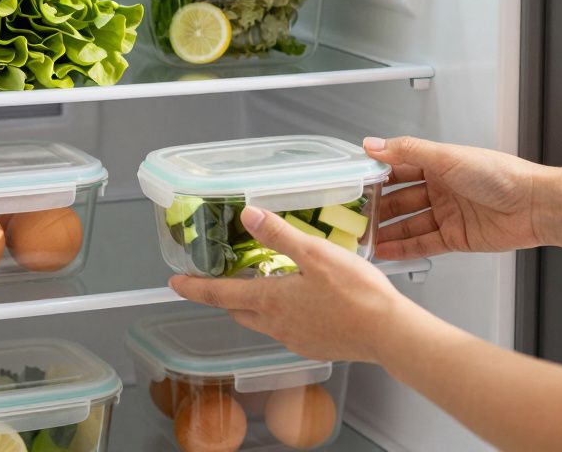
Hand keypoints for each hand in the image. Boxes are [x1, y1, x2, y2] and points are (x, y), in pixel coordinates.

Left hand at [169, 206, 409, 364]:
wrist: (388, 333)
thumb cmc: (355, 293)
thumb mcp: (315, 253)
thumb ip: (279, 234)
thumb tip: (247, 215)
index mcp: (270, 300)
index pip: (219, 294)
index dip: (193, 288)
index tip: (173, 284)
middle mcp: (276, 324)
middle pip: (238, 309)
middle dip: (225, 294)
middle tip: (222, 277)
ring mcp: (295, 339)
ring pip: (262, 321)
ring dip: (254, 304)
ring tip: (263, 285)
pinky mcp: (315, 346)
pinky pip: (286, 330)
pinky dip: (282, 315)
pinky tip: (301, 303)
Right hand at [365, 136, 547, 259]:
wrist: (534, 205)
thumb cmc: (500, 175)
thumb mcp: (447, 157)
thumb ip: (407, 151)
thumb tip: (373, 144)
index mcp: (438, 164)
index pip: (398, 169)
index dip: (375, 177)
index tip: (352, 184)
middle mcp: (441, 188)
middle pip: (399, 199)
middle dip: (376, 208)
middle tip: (352, 217)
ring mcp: (447, 214)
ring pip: (408, 224)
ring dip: (386, 231)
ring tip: (362, 238)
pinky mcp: (455, 238)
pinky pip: (423, 244)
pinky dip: (403, 248)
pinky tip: (385, 251)